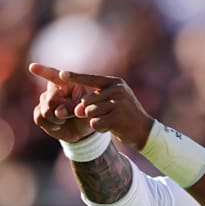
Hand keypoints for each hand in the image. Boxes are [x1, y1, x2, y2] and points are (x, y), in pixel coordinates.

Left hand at [30, 63, 153, 148]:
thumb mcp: (112, 102)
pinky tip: (111, 127)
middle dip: (87, 111)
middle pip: (86, 100)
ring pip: (90, 112)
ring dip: (95, 120)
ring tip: (110, 121)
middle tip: (104, 116)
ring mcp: (119, 104)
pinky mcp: (118, 118)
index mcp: (115, 83)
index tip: (60, 74)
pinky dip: (99, 128)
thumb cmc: (124, 115)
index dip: (74, 77)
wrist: (144, 131)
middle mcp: (118, 90)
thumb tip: (78, 110)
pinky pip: (95, 123)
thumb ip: (93, 102)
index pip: (90, 79)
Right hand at [30, 63, 93, 142]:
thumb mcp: (86, 110)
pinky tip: (58, 125)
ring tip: (66, 119)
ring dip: (57, 119)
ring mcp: (45, 99)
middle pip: (51, 99)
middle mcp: (54, 89)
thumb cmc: (87, 115)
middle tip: (72, 114)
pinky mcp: (38, 112)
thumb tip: (58, 112)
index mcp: (68, 82)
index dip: (43, 71)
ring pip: (45, 110)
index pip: (54, 75)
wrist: (81, 130)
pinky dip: (50, 125)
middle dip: (62, 111)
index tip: (32, 67)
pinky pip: (39, 118)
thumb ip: (74, 108)